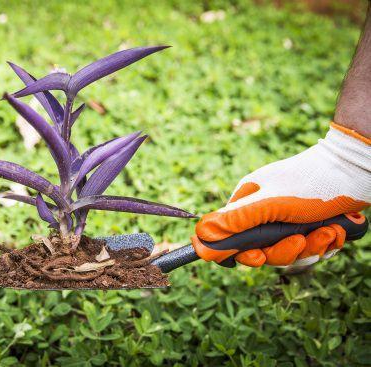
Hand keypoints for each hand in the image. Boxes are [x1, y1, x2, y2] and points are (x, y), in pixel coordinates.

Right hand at [193, 123, 369, 267]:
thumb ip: (235, 221)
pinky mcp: (311, 221)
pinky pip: (312, 245)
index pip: (232, 238)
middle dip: (286, 251)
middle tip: (301, 241)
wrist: (357, 169)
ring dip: (311, 246)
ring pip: (291, 250)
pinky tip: (335, 228)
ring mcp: (289, 216)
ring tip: (327, 230)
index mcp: (248, 203)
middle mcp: (265, 210)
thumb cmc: (311, 182)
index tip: (258, 257)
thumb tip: (200, 236)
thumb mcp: (270, 204)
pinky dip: (325, 241)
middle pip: (265, 250)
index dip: (244, 253)